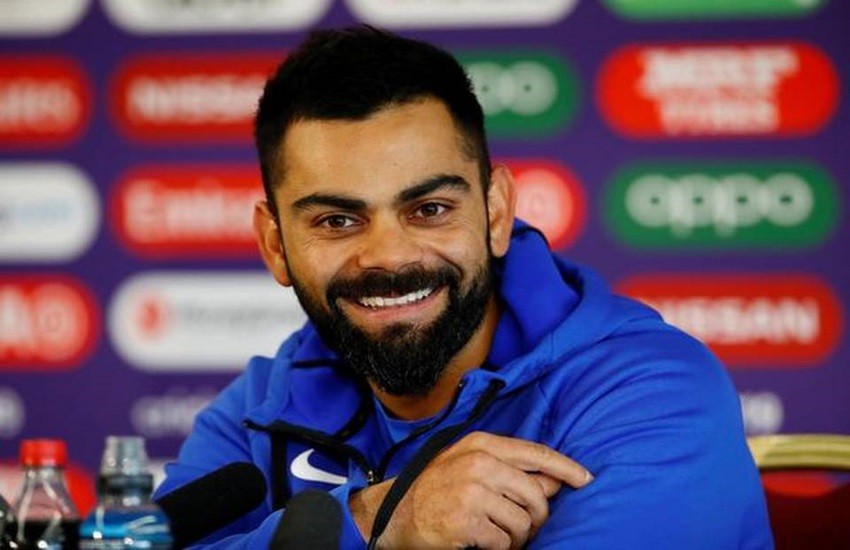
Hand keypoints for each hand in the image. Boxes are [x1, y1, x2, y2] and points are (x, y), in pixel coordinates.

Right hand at [350, 432, 592, 548]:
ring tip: (501, 536)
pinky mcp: (467, 521)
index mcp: (482, 445)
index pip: (536, 453)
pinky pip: (505, 542)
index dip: (566, 468)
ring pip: (523, 521)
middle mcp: (479, 463)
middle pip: (536, 494)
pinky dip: (500, 548)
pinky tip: (484, 542)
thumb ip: (510, 469)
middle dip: (537, 516)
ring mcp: (473, 491)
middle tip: (524, 526)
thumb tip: (554, 482)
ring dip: (518, 537)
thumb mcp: (470, 465)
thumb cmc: (435, 487)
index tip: (586, 479)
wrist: (394, 512)